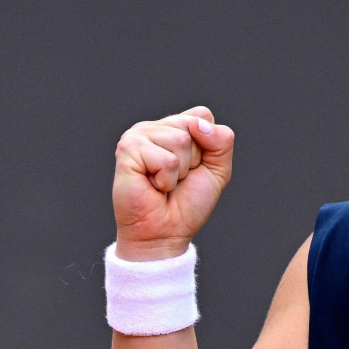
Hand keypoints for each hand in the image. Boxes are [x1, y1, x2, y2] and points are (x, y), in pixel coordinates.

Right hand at [112, 106, 233, 260]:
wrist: (165, 233)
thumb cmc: (188, 202)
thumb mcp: (218, 168)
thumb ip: (222, 139)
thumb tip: (198, 124)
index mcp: (173, 126)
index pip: (203, 115)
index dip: (208, 145)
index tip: (194, 166)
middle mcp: (154, 127)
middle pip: (193, 125)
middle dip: (194, 158)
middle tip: (177, 177)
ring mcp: (138, 136)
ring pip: (180, 140)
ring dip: (179, 170)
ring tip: (164, 182)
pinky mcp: (127, 150)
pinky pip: (165, 159)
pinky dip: (166, 180)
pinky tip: (153, 186)